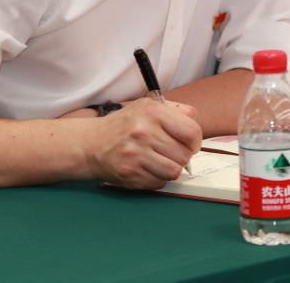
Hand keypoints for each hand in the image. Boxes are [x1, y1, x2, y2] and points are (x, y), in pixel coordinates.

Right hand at [82, 98, 201, 188]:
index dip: (195, 141)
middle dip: (182, 156)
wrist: (92, 143)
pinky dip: (157, 178)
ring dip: (171, 168)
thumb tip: (196, 131)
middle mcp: (144, 133)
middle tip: (171, 152)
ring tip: (160, 160)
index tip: (189, 143)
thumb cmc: (125, 125)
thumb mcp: (149, 106)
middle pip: (184, 155)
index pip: (192, 132)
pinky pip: (159, 183)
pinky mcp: (129, 174)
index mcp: (153, 112)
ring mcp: (136, 155)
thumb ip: (176, 112)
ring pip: (174, 171)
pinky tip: (147, 168)